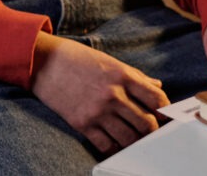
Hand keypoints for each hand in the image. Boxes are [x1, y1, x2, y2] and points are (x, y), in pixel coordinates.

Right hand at [29, 32, 168, 155]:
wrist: (41, 61)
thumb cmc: (75, 57)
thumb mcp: (108, 60)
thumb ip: (134, 76)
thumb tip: (156, 86)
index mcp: (121, 75)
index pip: (156, 99)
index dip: (165, 110)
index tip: (163, 114)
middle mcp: (112, 94)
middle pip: (147, 123)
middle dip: (152, 130)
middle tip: (150, 130)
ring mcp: (97, 111)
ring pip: (129, 138)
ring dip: (135, 141)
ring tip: (134, 138)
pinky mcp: (82, 123)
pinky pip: (106, 145)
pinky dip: (114, 147)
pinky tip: (115, 142)